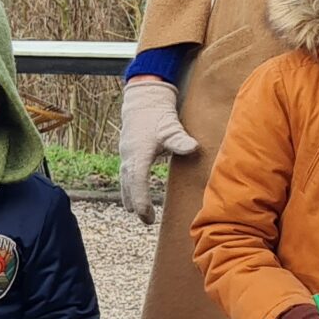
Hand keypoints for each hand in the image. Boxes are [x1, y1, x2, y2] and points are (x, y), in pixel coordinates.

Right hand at [116, 79, 197, 223]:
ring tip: (136, 212)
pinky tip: (133, 192)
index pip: (137, 184)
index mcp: (138, 155)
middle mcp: (128, 157)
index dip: (141, 202)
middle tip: (147, 221)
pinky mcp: (127, 151)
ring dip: (130, 197)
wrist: (143, 98)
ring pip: (125, 181)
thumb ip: (180, 139)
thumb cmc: (158, 113)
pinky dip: (129, 186)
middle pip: (129, 187)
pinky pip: (126, 174)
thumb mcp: (170, 126)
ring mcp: (125, 154)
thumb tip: (193, 148)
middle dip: (136, 205)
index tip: (146, 216)